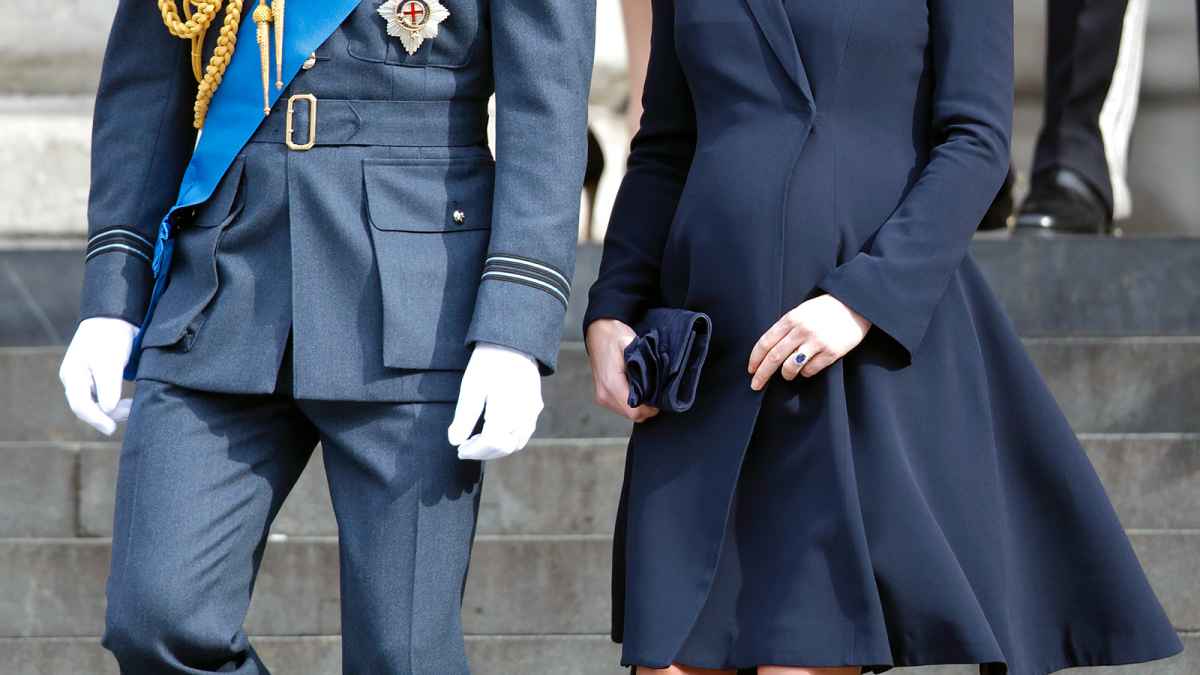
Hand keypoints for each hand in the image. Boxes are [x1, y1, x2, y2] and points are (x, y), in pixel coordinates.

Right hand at [59, 317, 137, 435]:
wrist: (116, 317)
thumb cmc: (110, 336)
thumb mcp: (109, 360)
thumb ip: (108, 385)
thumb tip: (108, 410)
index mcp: (73, 375)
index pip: (80, 406)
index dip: (96, 420)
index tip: (112, 429)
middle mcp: (76, 380)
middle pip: (88, 408)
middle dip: (108, 415)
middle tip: (130, 412)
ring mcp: (86, 379)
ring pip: (97, 404)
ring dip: (114, 409)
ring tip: (132, 406)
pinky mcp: (98, 378)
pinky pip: (103, 397)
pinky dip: (116, 402)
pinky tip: (129, 402)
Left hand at [448, 343, 543, 460]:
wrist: (513, 342)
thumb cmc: (489, 362)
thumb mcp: (471, 388)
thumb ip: (463, 418)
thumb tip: (455, 441)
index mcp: (506, 411)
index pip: (491, 443)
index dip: (474, 451)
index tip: (459, 450)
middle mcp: (524, 415)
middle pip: (505, 447)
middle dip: (483, 452)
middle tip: (465, 448)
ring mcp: (532, 411)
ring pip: (516, 442)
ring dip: (497, 448)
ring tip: (477, 441)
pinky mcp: (535, 406)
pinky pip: (524, 432)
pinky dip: (509, 439)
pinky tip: (494, 431)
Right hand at [585, 319, 658, 422]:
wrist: (597, 331)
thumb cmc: (613, 336)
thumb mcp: (631, 345)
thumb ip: (643, 365)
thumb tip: (658, 381)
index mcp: (611, 384)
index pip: (635, 411)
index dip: (650, 409)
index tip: (659, 398)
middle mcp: (604, 394)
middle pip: (632, 415)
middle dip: (647, 408)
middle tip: (655, 393)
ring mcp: (602, 396)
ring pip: (627, 413)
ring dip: (639, 406)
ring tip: (646, 389)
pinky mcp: (602, 395)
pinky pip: (621, 407)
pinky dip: (631, 402)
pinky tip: (636, 389)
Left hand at [748, 294, 870, 389]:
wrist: (855, 305)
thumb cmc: (825, 309)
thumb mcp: (801, 312)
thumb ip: (786, 328)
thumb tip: (769, 351)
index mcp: (791, 318)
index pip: (765, 342)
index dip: (755, 359)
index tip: (751, 370)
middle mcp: (801, 330)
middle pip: (774, 357)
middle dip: (762, 374)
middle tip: (755, 385)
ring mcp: (817, 341)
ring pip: (791, 367)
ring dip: (786, 375)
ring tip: (787, 375)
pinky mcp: (831, 352)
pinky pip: (810, 370)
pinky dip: (805, 373)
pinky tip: (807, 368)